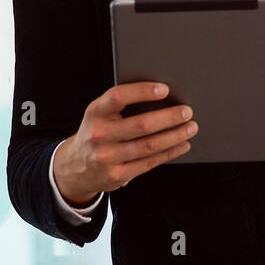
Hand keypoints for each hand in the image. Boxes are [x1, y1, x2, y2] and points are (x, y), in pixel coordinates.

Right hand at [53, 81, 196, 205]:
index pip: (118, 97)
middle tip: (187, 111)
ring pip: (148, 146)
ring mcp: (107, 157)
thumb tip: (163, 95)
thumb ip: (121, 104)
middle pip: (140, 125)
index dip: (142, 91)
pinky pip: (149, 163)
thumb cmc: (96, 132)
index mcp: (95, 113)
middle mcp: (99, 135)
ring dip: (174, 136)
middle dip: (169, 117)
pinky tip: (182, 145)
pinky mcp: (116, 175)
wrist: (74, 167)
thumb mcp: (99, 114)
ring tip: (190, 128)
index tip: (165, 89)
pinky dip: (169, 153)